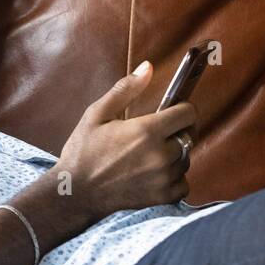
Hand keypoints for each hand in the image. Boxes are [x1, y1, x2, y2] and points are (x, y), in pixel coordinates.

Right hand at [55, 62, 196, 222]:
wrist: (76, 193)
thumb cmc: (83, 152)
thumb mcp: (97, 114)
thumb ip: (125, 89)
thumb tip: (148, 67)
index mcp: (147, 131)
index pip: (188, 113)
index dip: (181, 108)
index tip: (170, 111)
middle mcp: (160, 155)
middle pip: (189, 135)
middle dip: (177, 131)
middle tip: (155, 135)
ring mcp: (163, 178)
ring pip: (185, 159)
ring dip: (175, 155)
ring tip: (150, 155)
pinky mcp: (163, 197)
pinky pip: (183, 183)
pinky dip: (174, 178)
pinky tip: (154, 174)